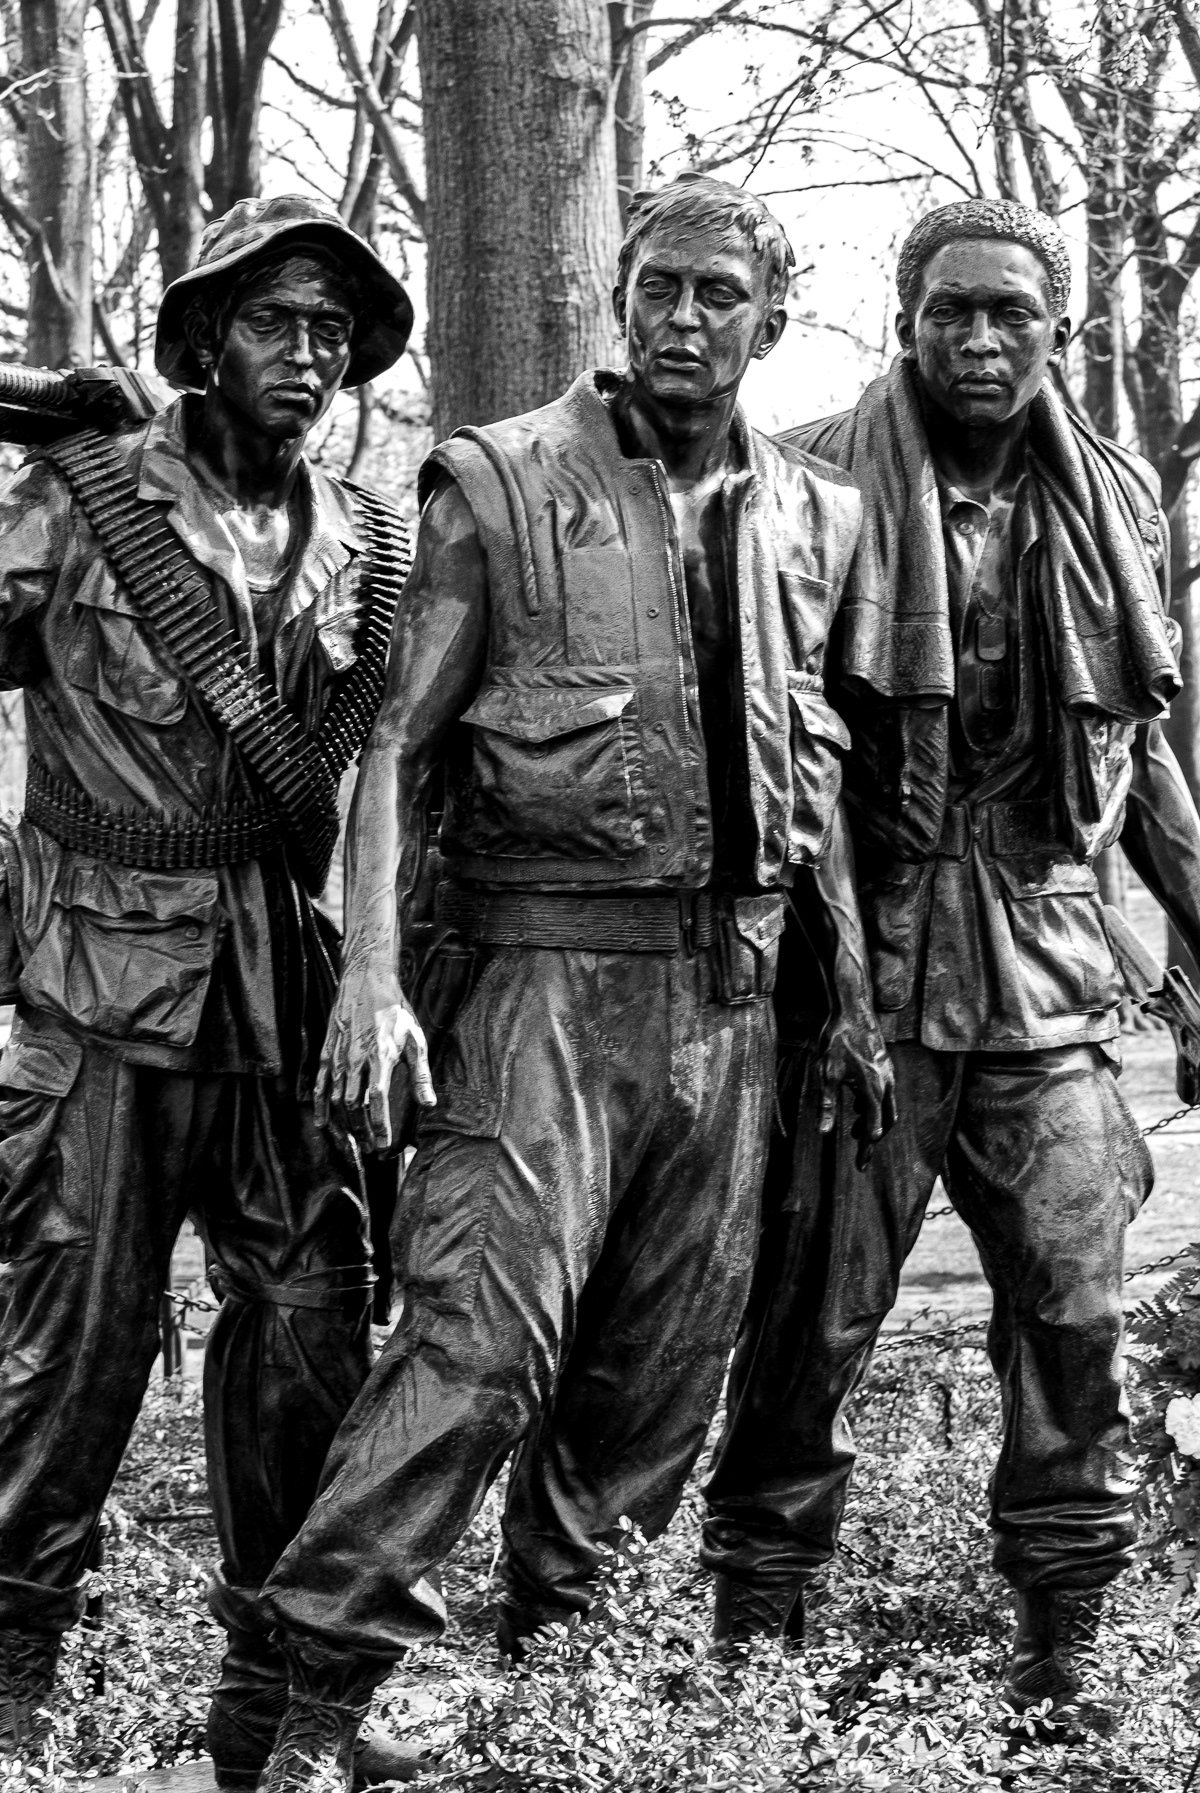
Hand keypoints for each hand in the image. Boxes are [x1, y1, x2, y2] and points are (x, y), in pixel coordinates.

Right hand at [315, 957, 435, 1152]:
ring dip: (345, 1123)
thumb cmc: (395, 1011)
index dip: (379, 1126)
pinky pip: (320, 1083)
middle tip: (371, 1149)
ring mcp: (338, 1056)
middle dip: (362, 1131)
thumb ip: (421, 1074)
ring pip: (336, 1098)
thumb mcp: (416, 1039)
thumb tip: (428, 1103)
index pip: (377, 1100)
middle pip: (354, 1105)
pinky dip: (320, 1105)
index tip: (383, 1145)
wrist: (366, 981)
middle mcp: (356, 1059)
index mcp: (380, 1056)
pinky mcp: (327, 1052)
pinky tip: (322, 1122)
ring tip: (355, 1140)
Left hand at [817, 1008, 896, 1170]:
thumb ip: (827, 1105)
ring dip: (874, 1121)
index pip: (873, 1129)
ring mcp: (889, 1074)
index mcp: (873, 1089)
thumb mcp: (826, 1073)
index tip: (861, 1166)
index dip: (867, 1149)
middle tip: (860, 1152)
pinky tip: (857, 1104)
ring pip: (889, 1108)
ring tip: (853, 1129)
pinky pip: (886, 1094)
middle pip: (887, 1122)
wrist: (853, 1010)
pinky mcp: (886, 1066)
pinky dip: (875, 1105)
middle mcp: (886, 1084)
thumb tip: (825, 1132)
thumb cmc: (836, 1040)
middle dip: (873, 1138)